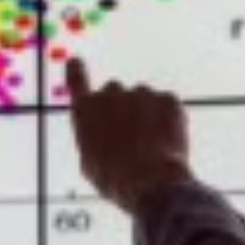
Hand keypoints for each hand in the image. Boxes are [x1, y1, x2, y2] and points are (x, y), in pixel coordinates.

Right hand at [64, 58, 195, 214]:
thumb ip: (94, 138)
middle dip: (120, 108)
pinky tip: (164, 143)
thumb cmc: (112, 178)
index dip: (77, 71)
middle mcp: (111, 94)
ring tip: (149, 145)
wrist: (149, 182)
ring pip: (143, 99)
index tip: (76, 63)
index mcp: (86, 111)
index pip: (77, 79)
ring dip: (144, 115)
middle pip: (114, 92)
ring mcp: (142, 93)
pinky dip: (166, 119)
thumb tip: (105, 134)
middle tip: (128, 136)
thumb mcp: (89, 162)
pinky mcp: (167, 98)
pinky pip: (165, 105)